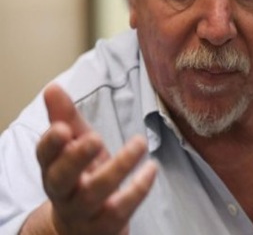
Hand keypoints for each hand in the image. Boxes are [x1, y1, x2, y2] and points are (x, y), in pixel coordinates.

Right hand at [27, 84, 156, 233]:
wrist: (82, 228)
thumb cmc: (81, 177)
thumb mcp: (75, 147)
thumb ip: (65, 118)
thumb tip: (52, 87)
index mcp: (53, 168)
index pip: (44, 156)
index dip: (50, 144)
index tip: (62, 128)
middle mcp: (64, 192)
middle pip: (62, 178)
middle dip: (76, 158)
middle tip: (95, 138)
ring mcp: (84, 211)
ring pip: (95, 193)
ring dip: (118, 167)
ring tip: (140, 143)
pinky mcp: (106, 225)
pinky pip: (121, 210)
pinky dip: (137, 190)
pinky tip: (152, 168)